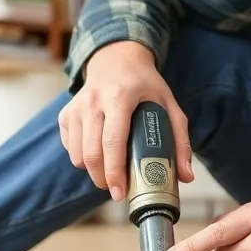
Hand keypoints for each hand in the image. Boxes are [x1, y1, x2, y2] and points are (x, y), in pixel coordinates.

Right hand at [58, 40, 193, 201]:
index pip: (113, 141)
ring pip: (77, 155)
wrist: (116, 58)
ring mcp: (76, 106)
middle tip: (117, 190)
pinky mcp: (65, 113)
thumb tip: (185, 177)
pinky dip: (82, 158)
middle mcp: (94, 100)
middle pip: (91, 153)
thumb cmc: (145, 84)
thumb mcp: (169, 104)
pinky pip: (70, 148)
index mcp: (120, 96)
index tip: (120, 193)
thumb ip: (179, 140)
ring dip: (92, 171)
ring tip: (109, 172)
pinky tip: (98, 153)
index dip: (114, 172)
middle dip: (103, 179)